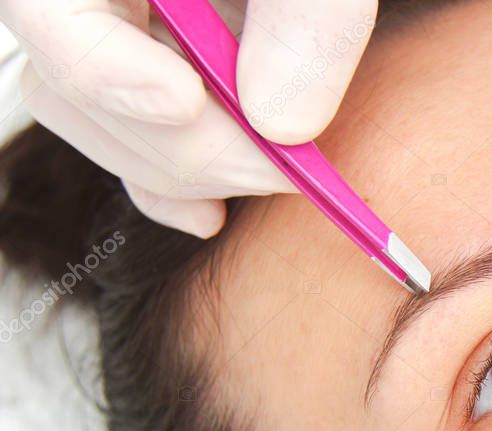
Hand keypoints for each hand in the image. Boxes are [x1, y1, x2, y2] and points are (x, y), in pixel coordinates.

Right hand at [0, 0, 377, 236]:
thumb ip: (306, 11)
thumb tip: (284, 123)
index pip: (45, 8)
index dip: (108, 70)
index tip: (189, 103)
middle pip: (76, 85)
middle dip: (184, 144)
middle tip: (279, 165)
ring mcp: (108, 21)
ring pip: (99, 121)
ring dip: (184, 166)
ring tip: (273, 170)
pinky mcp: (143, 56)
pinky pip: (125, 131)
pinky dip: (170, 176)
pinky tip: (217, 210)